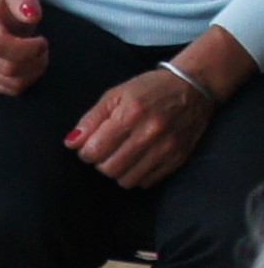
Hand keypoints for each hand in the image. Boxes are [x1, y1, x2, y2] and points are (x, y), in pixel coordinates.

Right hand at [0, 0, 46, 95]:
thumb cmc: (6, 5)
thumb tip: (32, 16)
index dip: (26, 48)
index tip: (42, 40)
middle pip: (8, 68)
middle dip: (35, 61)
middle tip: (43, 48)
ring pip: (11, 83)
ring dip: (34, 72)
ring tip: (37, 57)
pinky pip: (9, 90)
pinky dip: (26, 80)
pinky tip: (27, 66)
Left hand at [69, 69, 214, 187]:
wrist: (195, 85)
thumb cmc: (150, 89)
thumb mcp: (116, 95)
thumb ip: (91, 119)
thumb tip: (72, 143)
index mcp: (131, 115)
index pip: (94, 151)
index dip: (86, 151)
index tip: (91, 145)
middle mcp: (150, 133)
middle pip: (109, 169)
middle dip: (101, 162)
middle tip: (107, 150)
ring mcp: (166, 148)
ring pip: (126, 180)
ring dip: (119, 171)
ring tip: (123, 155)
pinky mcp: (178, 158)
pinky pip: (147, 181)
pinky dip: (138, 174)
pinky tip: (139, 159)